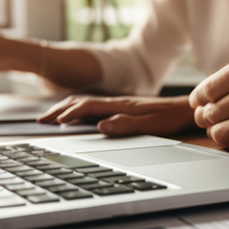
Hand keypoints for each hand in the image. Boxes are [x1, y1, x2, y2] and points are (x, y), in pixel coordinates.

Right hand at [37, 94, 196, 136]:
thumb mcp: (151, 125)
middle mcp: (117, 102)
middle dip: (60, 110)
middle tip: (41, 121)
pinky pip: (93, 106)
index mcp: (120, 105)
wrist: (186, 109)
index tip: (55, 123)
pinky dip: (78, 109)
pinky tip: (77, 117)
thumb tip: (101, 126)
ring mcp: (119, 103)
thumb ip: (126, 125)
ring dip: (67, 108)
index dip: (70, 115)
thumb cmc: (171, 118)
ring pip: (86, 102)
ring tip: (52, 117)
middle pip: (81, 102)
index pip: (88, 107)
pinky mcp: (122, 107)